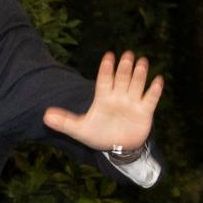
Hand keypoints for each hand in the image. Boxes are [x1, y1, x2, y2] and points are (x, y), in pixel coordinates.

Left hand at [43, 51, 163, 150]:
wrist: (117, 148)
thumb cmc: (98, 135)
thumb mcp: (79, 130)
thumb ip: (64, 122)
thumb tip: (45, 116)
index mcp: (103, 98)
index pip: (104, 80)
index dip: (106, 69)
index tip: (108, 56)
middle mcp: (118, 97)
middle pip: (121, 79)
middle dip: (124, 68)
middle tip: (127, 54)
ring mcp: (132, 104)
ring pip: (136, 85)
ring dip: (139, 74)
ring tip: (142, 61)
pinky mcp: (144, 112)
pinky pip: (150, 99)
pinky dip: (154, 90)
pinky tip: (158, 80)